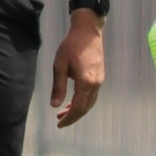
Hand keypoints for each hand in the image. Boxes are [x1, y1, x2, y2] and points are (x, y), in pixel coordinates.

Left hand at [51, 13, 105, 127]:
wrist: (88, 31)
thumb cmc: (71, 46)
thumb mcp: (59, 66)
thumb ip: (58, 87)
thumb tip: (55, 105)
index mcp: (86, 82)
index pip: (78, 107)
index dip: (69, 118)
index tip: (59, 124)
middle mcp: (96, 84)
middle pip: (86, 107)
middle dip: (73, 116)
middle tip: (59, 121)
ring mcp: (100, 80)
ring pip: (90, 102)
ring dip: (78, 109)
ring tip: (64, 113)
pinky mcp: (100, 76)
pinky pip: (92, 95)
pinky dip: (83, 101)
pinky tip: (73, 100)